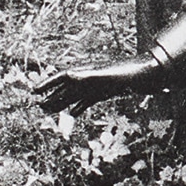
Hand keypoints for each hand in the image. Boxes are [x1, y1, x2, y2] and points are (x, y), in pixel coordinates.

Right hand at [36, 55, 163, 115]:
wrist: (151, 73)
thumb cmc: (130, 73)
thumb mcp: (108, 75)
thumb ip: (89, 76)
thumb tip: (69, 75)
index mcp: (88, 72)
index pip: (62, 77)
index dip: (48, 84)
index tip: (34, 92)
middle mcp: (91, 77)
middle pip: (67, 87)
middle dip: (52, 96)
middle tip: (38, 107)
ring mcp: (99, 85)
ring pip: (76, 95)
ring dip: (63, 102)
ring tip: (50, 111)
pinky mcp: (108, 92)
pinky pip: (89, 100)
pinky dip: (79, 107)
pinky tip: (73, 114)